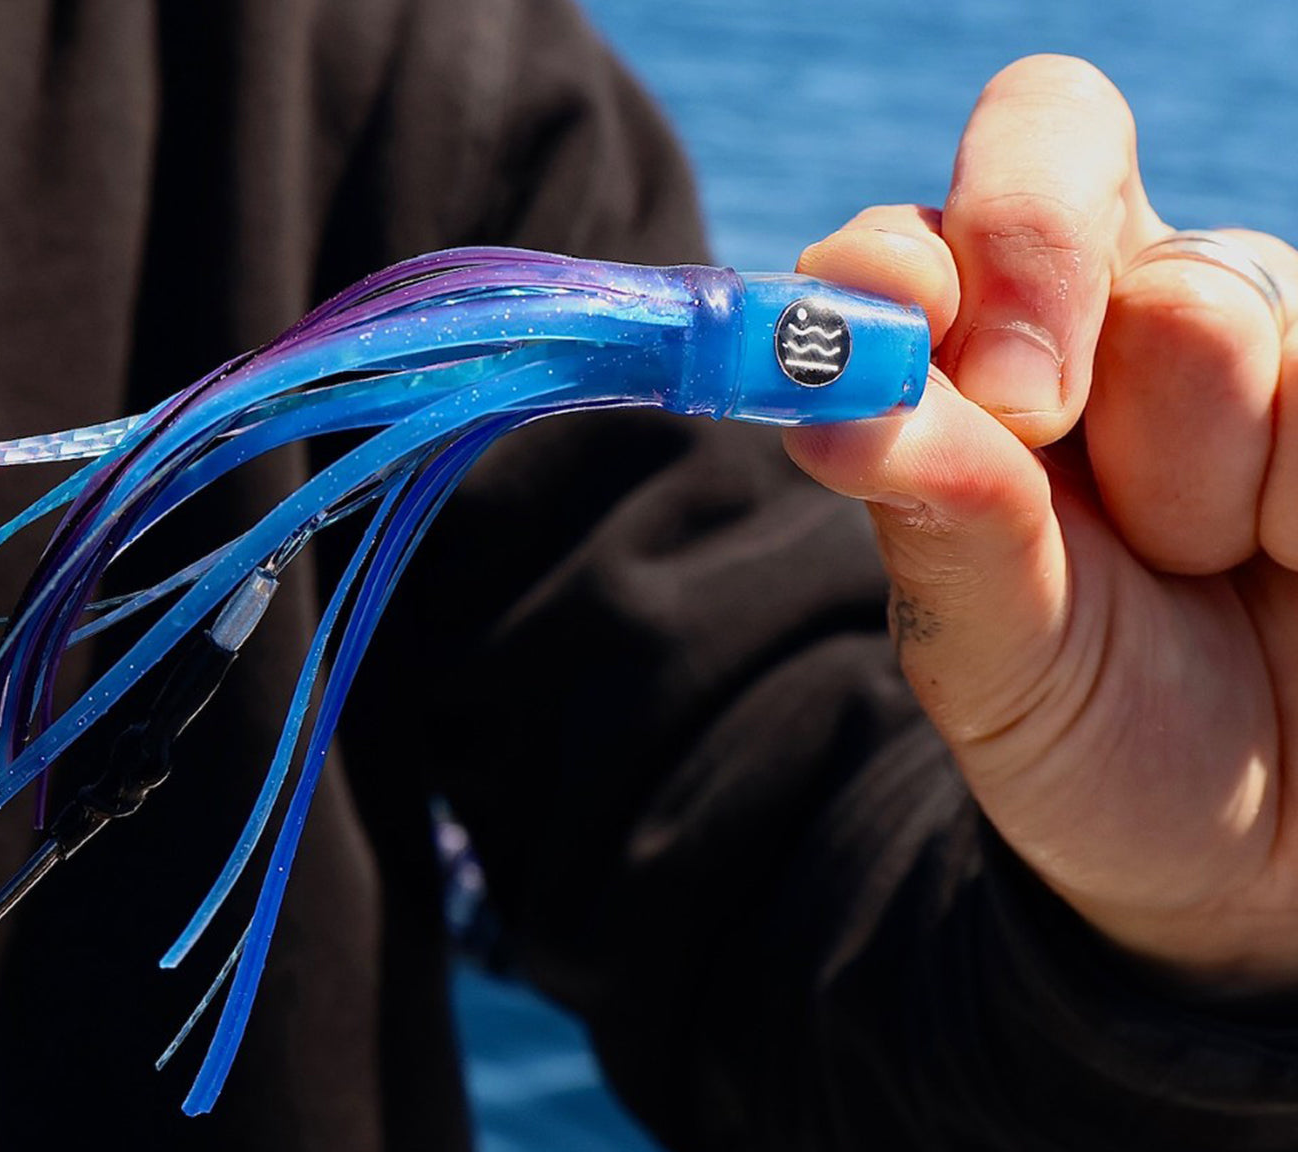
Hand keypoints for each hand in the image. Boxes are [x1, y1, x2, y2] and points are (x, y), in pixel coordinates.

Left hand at [783, 55, 1297, 988]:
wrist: (1248, 846)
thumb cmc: (1087, 727)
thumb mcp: (989, 649)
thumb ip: (933, 516)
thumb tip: (830, 403)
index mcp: (972, 352)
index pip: (936, 208)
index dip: (931, 244)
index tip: (930, 346)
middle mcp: (1103, 304)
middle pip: (1062, 171)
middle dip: (1048, 301)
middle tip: (1043, 426)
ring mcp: (1250, 332)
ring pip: (1221, 296)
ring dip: (1200, 470)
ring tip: (1202, 563)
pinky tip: (1291, 564)